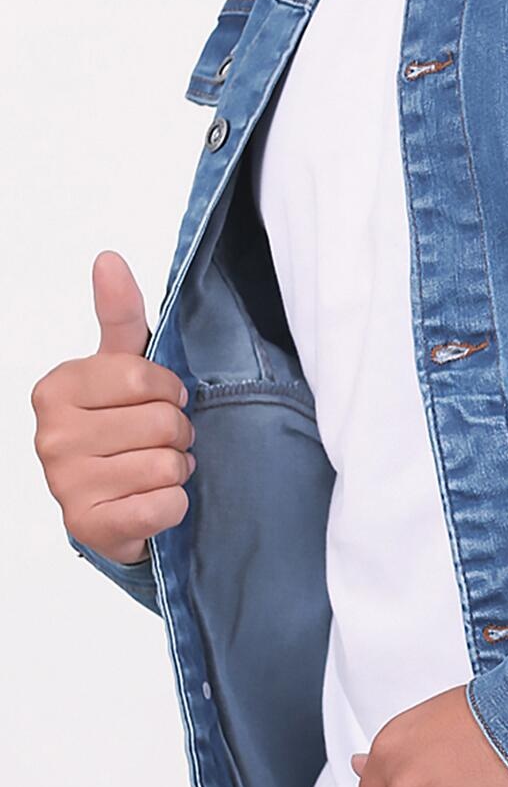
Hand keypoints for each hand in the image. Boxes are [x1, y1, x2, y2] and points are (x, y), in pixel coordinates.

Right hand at [31, 250, 193, 565]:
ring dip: (177, 469)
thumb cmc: (119, 427)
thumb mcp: (121, 368)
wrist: (110, 505)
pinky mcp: (88, 528)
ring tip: (155, 469)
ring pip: (167, 466)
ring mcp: (65, 485)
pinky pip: (164, 507)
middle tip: (161, 442)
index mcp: (56, 389)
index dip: (170, 391)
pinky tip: (151, 501)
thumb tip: (109, 259)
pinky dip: (174, 505)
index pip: (143, 377)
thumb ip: (121, 316)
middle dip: (178, 434)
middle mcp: (50, 436)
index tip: (160, 400)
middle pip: (161, 423)